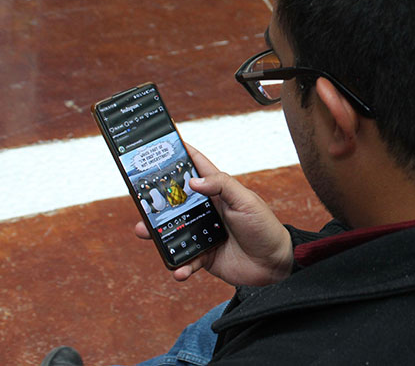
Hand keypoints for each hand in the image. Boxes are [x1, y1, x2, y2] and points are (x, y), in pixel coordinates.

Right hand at [134, 143, 293, 285]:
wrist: (275, 263)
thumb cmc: (264, 226)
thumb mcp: (245, 201)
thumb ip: (222, 186)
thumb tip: (193, 182)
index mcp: (218, 192)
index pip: (196, 167)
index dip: (181, 154)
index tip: (160, 144)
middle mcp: (207, 210)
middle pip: (175, 201)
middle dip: (156, 198)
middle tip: (139, 197)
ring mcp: (203, 233)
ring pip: (173, 230)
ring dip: (157, 233)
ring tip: (144, 232)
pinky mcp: (205, 256)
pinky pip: (186, 260)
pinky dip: (180, 266)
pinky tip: (180, 270)